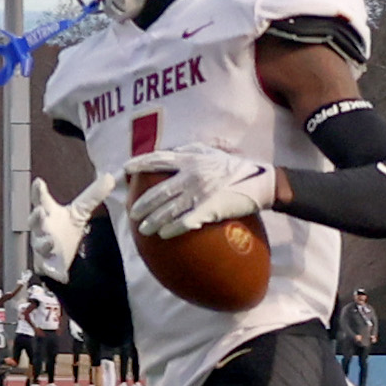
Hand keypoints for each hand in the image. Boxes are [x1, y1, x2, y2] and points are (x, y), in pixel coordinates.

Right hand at [26, 176, 112, 281]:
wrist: (61, 258)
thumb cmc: (65, 229)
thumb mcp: (80, 211)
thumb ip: (93, 195)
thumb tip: (110, 177)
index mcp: (49, 212)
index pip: (41, 199)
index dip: (38, 191)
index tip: (38, 183)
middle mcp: (41, 228)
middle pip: (35, 221)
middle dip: (36, 216)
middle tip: (40, 211)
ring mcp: (41, 246)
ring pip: (39, 244)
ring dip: (44, 243)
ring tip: (51, 241)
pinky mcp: (45, 264)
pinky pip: (44, 265)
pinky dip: (48, 266)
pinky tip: (54, 267)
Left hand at [122, 149, 272, 238]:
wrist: (260, 182)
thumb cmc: (235, 167)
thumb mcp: (212, 152)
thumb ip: (191, 151)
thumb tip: (171, 151)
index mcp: (190, 160)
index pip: (158, 160)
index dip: (140, 164)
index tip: (126, 169)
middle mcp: (191, 175)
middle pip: (158, 192)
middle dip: (142, 204)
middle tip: (132, 213)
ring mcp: (199, 193)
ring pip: (168, 209)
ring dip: (153, 221)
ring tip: (144, 229)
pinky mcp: (209, 209)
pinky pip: (185, 222)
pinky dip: (172, 229)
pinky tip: (164, 235)